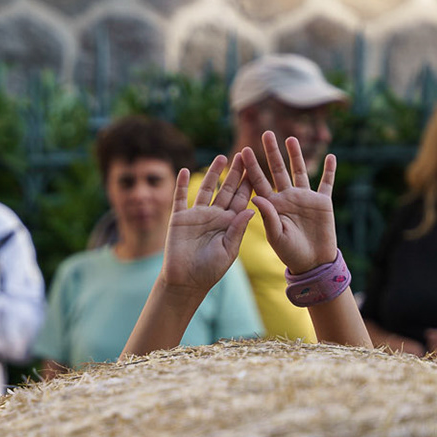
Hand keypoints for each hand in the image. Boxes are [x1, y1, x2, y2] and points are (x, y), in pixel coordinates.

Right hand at [159, 156, 252, 292]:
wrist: (186, 281)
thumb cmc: (210, 271)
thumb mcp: (229, 250)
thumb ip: (238, 229)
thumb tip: (251, 208)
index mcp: (229, 224)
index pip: (241, 199)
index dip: (248, 184)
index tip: (257, 168)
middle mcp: (215, 216)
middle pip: (226, 190)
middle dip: (235, 173)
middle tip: (243, 154)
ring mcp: (197, 215)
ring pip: (207, 189)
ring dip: (213, 173)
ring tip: (221, 157)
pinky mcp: (179, 218)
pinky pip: (181, 197)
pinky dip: (182, 184)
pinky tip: (185, 170)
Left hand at [243, 131, 338, 274]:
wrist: (313, 263)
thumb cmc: (290, 253)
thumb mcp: (275, 236)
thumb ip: (267, 217)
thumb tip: (255, 198)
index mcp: (273, 205)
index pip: (259, 181)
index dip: (252, 167)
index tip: (242, 151)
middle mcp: (287, 197)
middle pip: (278, 170)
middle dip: (272, 152)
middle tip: (266, 133)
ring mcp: (305, 198)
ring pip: (300, 171)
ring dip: (296, 155)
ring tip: (291, 139)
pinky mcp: (322, 202)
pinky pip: (326, 183)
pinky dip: (330, 170)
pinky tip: (331, 157)